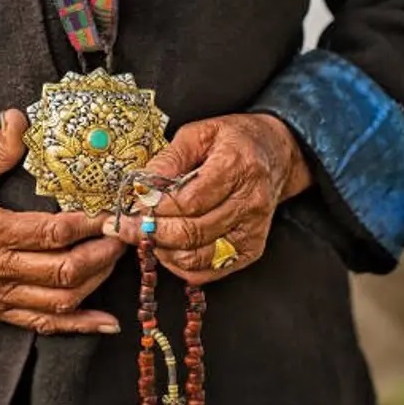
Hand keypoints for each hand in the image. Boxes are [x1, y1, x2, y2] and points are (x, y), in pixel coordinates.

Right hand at [0, 109, 124, 334]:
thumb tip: (20, 120)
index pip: (53, 233)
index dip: (91, 224)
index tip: (113, 212)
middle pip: (64, 272)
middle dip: (103, 254)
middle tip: (124, 235)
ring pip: (58, 302)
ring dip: (95, 283)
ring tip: (116, 260)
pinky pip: (40, 324)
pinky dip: (76, 325)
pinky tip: (104, 322)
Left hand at [104, 113, 310, 285]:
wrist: (276, 154)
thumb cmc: (234, 140)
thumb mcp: (198, 133)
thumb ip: (169, 159)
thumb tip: (142, 185)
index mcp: (236, 166)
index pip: (189, 200)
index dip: (156, 208)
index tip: (133, 206)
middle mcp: (249, 202)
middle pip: (192, 232)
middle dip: (152, 233)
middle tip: (127, 228)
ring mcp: (253, 229)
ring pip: (198, 256)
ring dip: (164, 251)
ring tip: (144, 237)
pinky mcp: (251, 249)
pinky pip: (210, 271)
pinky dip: (182, 266)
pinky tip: (167, 250)